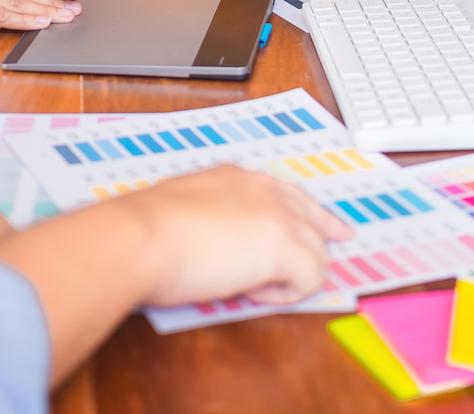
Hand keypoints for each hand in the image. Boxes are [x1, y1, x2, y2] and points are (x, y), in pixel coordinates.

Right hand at [126, 165, 354, 306]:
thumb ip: (212, 218)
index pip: (290, 195)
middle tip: (321, 266)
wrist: (142, 238)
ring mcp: (279, 218)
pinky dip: (286, 294)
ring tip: (254, 287)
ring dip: (292, 276)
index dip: (313, 216)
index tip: (331, 229)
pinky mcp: (286, 248)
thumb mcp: (185, 208)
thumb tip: (217, 244)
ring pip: (318, 253)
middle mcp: (265, 191)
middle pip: (316, 219)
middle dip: (320, 246)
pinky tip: (254, 292)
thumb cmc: (146, 231)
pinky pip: (310, 278)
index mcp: (238, 179)